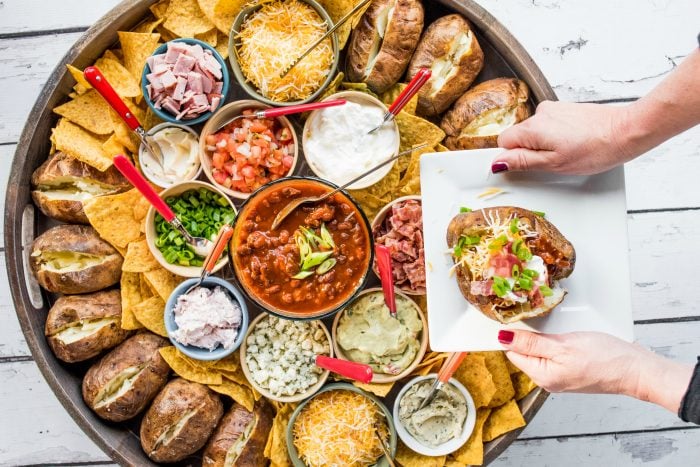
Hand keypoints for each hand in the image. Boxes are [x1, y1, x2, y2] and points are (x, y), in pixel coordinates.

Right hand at [493, 101, 635, 174]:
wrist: (627, 131)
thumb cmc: (596, 149)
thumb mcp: (554, 164)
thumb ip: (522, 162)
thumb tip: (497, 163)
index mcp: (533, 128)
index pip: (503, 142)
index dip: (512, 157)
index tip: (526, 166)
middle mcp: (540, 113)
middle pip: (519, 136)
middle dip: (531, 151)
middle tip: (553, 162)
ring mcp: (554, 109)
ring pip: (535, 131)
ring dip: (545, 144)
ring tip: (568, 152)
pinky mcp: (566, 109)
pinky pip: (549, 125)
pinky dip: (557, 136)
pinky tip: (574, 143)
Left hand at [497, 329, 692, 413]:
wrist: (636, 369)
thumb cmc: (605, 358)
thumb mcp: (563, 346)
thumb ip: (531, 343)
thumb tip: (503, 338)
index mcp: (542, 375)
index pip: (512, 352)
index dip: (511, 333)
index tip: (511, 315)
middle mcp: (547, 379)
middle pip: (523, 352)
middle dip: (526, 334)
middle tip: (532, 313)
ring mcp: (559, 376)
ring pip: (539, 351)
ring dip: (541, 336)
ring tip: (551, 325)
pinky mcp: (570, 370)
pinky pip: (552, 353)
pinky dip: (553, 342)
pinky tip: (563, 335)